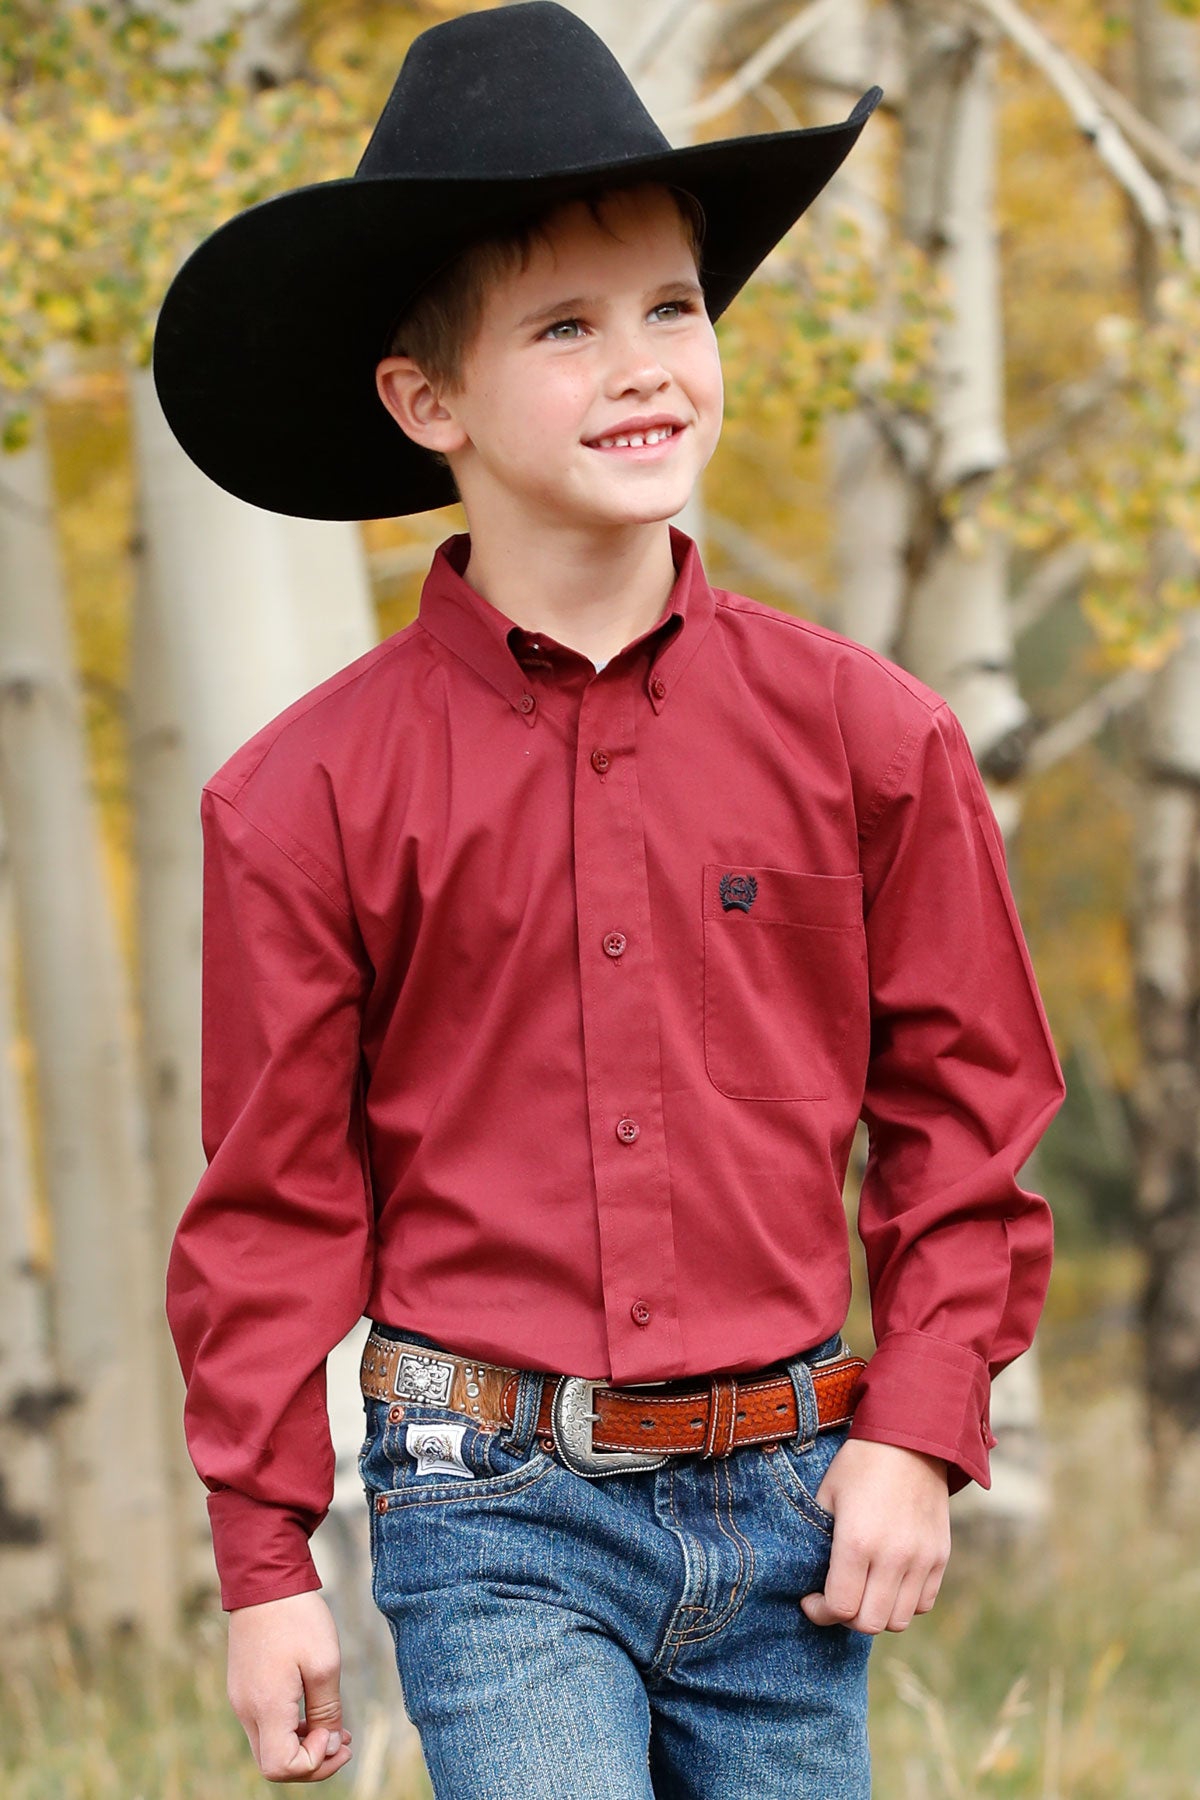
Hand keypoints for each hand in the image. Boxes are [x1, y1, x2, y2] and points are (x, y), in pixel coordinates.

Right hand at [227, 1590, 353, 1781]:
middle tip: (344, 1742)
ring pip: (269, 1745)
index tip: (337, 1733)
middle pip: (274, 1764)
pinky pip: (265, 1724)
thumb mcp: (325, 1663)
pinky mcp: (243, 1687)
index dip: (315, 1763)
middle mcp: (246, 1710)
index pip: (282, 1767)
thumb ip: (327, 1710)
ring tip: (336, 1728)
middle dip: (313, 1761)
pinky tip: (314, 1709)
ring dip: (303, 1745)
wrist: (264, 1580)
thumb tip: (329, 1744)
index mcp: (266, 1707)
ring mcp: (241, 1699)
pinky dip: (290, 1728)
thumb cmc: (297, 1619)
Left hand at [799, 1438, 950, 1634]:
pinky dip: (904, 1602)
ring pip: (898, 1620)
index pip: (840, 1607)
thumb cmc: (860, 1465)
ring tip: (864, 1591)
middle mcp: (893, 1556)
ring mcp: (921, 1559)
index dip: (820, 1612)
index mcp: (857, 1541)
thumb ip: (818, 1541)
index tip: (811, 1601)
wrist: (910, 1439)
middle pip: (870, 1623)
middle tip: (836, 1598)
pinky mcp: (940, 1556)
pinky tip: (889, 1582)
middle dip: (846, 1617)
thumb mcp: (826, 1496)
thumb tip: (810, 1577)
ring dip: (876, 1613)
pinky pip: (923, 1602)